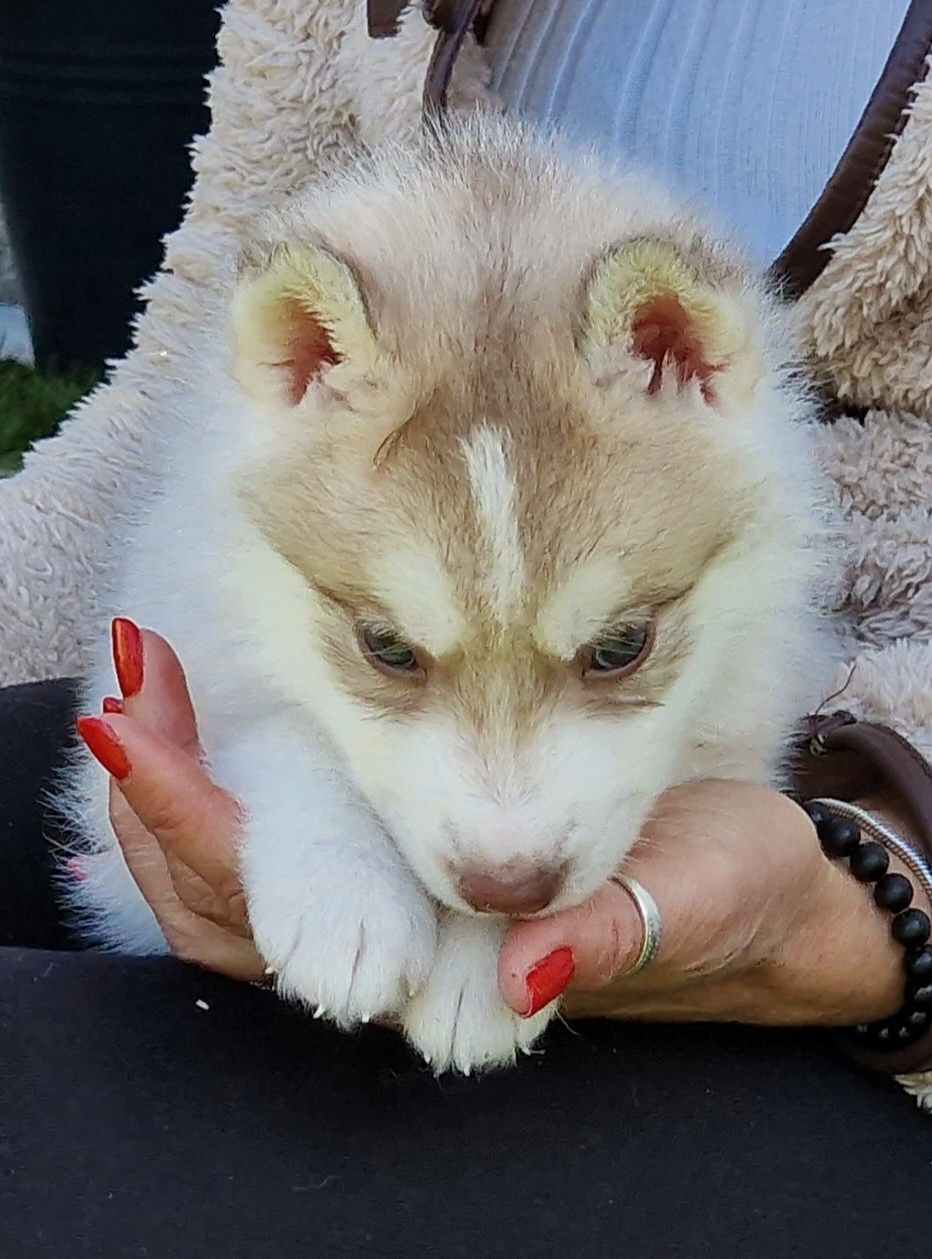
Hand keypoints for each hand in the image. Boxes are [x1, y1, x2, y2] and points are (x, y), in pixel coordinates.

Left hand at [78, 623, 918, 1031]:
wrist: (757, 889)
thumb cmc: (735, 893)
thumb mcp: (698, 900)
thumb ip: (615, 934)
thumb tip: (527, 970)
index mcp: (460, 973)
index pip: (289, 927)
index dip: (211, 836)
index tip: (146, 740)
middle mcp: (410, 949)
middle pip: (232, 908)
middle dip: (166, 801)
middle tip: (127, 693)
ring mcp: (405, 904)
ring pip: (247, 879)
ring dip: (186, 782)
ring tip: (150, 684)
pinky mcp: (418, 852)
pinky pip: (290, 833)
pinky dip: (237, 767)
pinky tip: (220, 705)